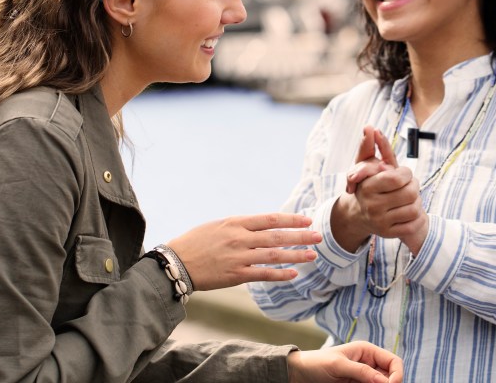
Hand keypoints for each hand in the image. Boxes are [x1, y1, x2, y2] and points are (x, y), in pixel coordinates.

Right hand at [167, 213, 320, 289]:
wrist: (177, 262)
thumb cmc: (196, 241)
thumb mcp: (219, 225)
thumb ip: (241, 226)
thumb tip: (263, 226)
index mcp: (236, 223)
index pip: (270, 219)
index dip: (290, 220)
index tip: (306, 220)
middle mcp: (240, 238)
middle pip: (277, 236)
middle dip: (300, 237)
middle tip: (318, 236)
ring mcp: (239, 257)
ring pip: (274, 256)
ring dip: (296, 255)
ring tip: (312, 255)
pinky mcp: (236, 276)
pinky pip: (263, 275)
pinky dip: (280, 274)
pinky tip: (294, 274)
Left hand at [287, 341, 402, 382]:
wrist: (300, 374)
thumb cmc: (316, 363)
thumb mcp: (338, 365)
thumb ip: (361, 371)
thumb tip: (384, 381)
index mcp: (367, 351)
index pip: (393, 362)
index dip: (397, 375)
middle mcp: (369, 364)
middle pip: (391, 377)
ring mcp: (364, 378)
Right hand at [332, 128, 427, 254]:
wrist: (357, 214)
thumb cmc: (366, 184)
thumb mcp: (364, 164)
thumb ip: (368, 146)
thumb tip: (369, 127)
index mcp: (368, 187)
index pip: (396, 178)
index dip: (406, 173)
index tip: (403, 173)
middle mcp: (373, 206)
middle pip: (410, 193)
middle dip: (414, 186)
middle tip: (410, 184)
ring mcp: (381, 222)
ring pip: (414, 209)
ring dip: (417, 201)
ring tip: (410, 197)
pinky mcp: (389, 234)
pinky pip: (413, 225)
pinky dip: (417, 217)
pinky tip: (411, 210)